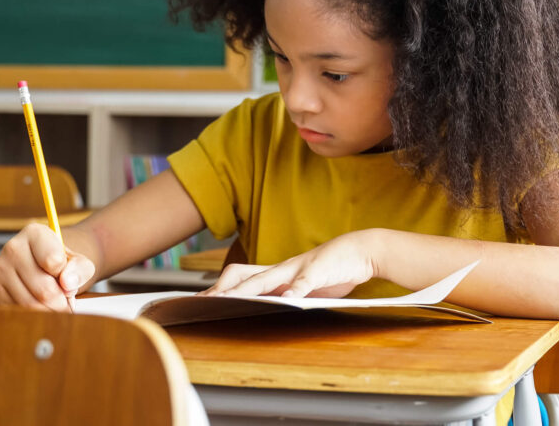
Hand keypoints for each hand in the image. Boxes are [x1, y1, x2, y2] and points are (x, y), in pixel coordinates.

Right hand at [0, 222, 95, 310]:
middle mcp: (13, 247)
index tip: (65, 274)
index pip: (54, 262)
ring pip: (30, 304)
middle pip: (43, 289)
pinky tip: (39, 304)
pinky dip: (33, 314)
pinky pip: (16, 310)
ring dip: (48, 311)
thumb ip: (80, 270)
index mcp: (35, 233)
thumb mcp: (79, 262)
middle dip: (61, 301)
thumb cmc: (62, 263)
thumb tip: (67, 283)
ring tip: (55, 303)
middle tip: (66, 299)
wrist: (43, 265)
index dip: (66, 274)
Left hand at [201, 230, 378, 298]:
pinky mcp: (318, 272)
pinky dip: (295, 291)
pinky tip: (289, 300)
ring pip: (266, 279)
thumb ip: (286, 294)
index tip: (198, 301)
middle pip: (243, 276)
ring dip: (246, 291)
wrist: (360, 250)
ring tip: (226, 301)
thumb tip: (266, 307)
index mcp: (276, 273)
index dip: (218, 289)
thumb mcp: (303, 285)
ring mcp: (297, 269)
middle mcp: (281, 269)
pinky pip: (304, 282)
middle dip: (221, 290)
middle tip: (201, 304)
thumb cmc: (331, 269)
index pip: (239, 277)